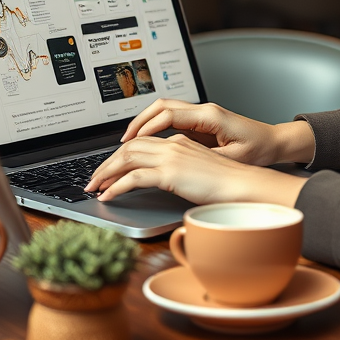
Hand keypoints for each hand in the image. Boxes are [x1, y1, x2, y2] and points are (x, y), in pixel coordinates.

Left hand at [84, 133, 305, 205]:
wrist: (245, 185)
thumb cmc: (230, 184)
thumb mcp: (202, 172)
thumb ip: (184, 172)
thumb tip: (171, 183)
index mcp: (181, 142)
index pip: (142, 143)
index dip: (121, 155)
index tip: (109, 170)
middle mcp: (173, 145)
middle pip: (129, 148)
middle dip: (106, 163)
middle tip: (93, 179)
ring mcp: (171, 157)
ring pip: (126, 158)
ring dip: (106, 173)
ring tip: (95, 187)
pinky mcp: (170, 173)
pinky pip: (133, 178)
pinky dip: (116, 187)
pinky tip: (108, 197)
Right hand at [119, 99, 281, 166]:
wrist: (274, 141)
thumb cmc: (258, 148)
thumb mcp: (233, 159)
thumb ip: (207, 160)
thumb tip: (181, 166)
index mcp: (210, 116)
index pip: (169, 114)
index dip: (147, 128)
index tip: (131, 143)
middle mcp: (203, 111)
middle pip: (161, 106)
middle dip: (138, 123)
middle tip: (121, 143)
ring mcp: (201, 115)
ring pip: (164, 110)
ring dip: (144, 124)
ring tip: (128, 143)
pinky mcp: (200, 123)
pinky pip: (171, 120)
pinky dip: (155, 129)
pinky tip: (147, 144)